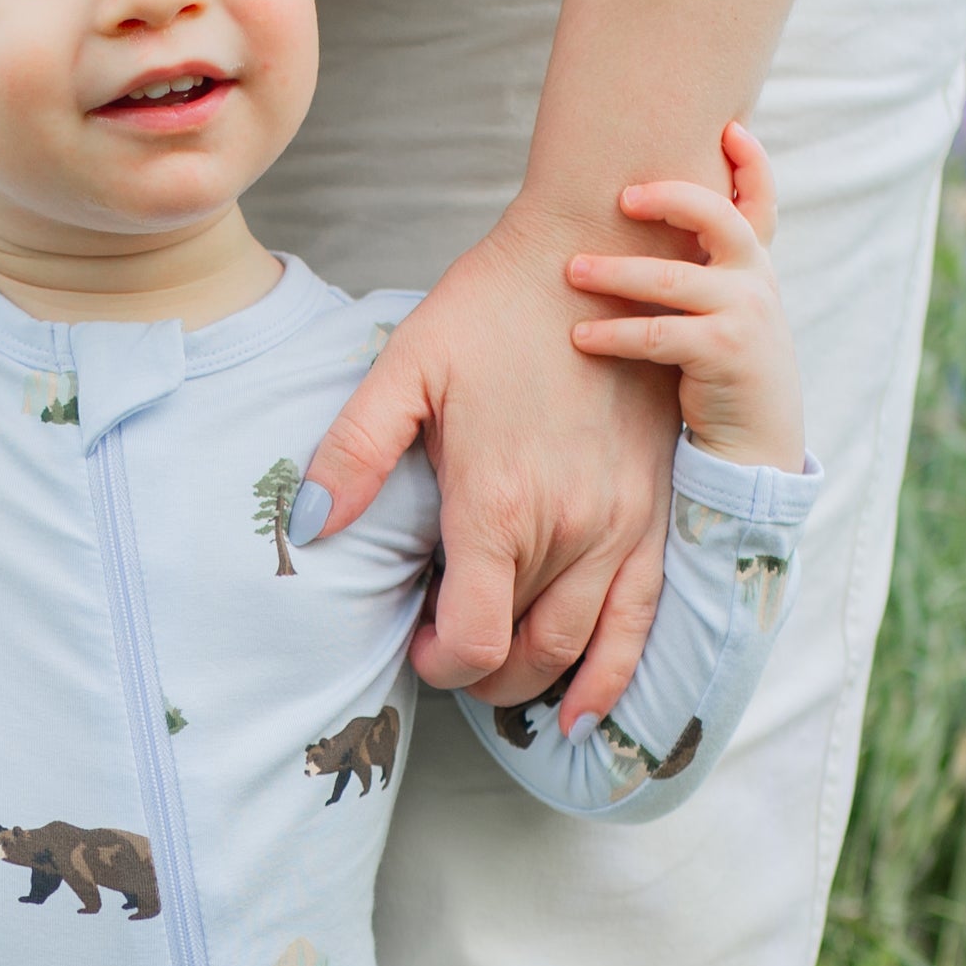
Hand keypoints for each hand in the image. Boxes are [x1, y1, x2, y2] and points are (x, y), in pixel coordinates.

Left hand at [299, 196, 682, 729]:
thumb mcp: (405, 365)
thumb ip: (353, 450)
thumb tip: (310, 526)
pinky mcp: (656, 513)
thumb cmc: (492, 307)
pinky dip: (613, 677)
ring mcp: (621, 526)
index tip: (417, 642)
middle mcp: (566, 529)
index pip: (470, 639)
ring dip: (532, 682)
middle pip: (521, 655)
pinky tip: (584, 712)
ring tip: (497, 674)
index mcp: (497, 504)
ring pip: (577, 648)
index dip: (437, 662)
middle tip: (446, 652)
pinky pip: (642, 620)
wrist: (597, 252)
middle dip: (476, 675)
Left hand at [566, 120, 804, 472]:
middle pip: (717, 218)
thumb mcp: (724, 314)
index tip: (729, 128)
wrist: (754, 444)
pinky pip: (658, 334)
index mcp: (756, 267)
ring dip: (615, 274)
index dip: (751, 163)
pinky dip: (615, 335)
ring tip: (571, 271)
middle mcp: (757, 282)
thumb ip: (702, 272)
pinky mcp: (724, 353)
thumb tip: (640, 225)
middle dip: (669, 198)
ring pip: (672, 279)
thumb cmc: (724, 373)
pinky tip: (580, 337)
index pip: (760, 202)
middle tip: (621, 196)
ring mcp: (745, 315)